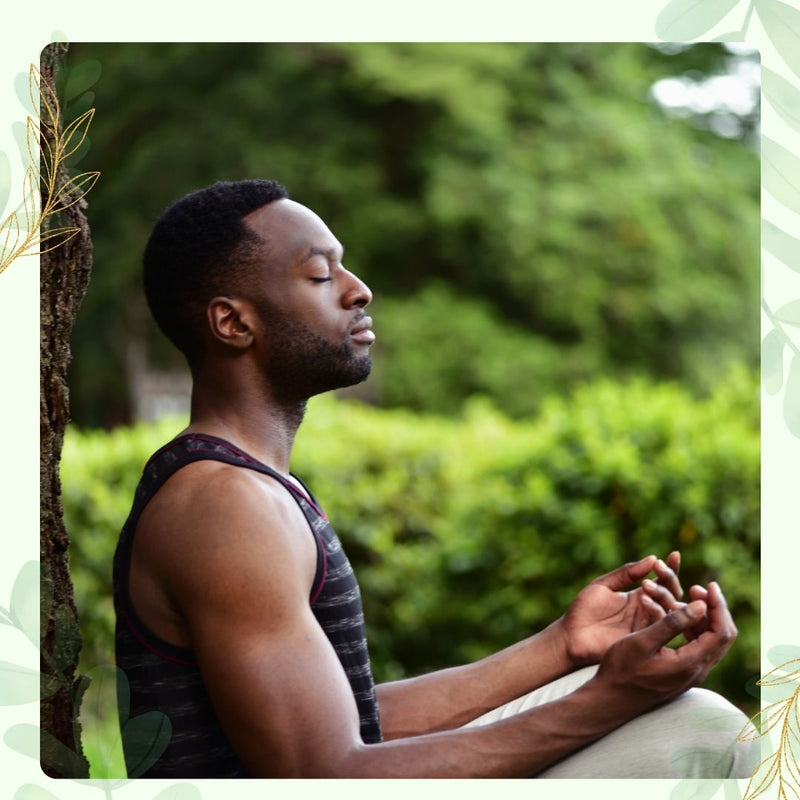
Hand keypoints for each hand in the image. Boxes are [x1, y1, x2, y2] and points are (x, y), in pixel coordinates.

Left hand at [559, 552, 685, 666]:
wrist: (572, 636)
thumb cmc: (584, 610)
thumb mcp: (604, 585)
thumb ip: (627, 573)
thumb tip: (652, 558)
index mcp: (640, 595)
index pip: (662, 581)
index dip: (670, 568)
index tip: (674, 554)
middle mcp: (647, 610)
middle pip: (671, 594)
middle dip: (668, 579)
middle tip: (658, 568)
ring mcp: (647, 625)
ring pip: (670, 609)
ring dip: (663, 594)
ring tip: (645, 584)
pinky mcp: (644, 638)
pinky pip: (659, 625)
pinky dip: (656, 611)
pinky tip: (644, 599)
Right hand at [593, 581, 736, 711]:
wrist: (610, 700)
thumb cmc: (620, 670)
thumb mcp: (642, 642)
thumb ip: (672, 624)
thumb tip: (700, 606)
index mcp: (690, 664)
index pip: (720, 631)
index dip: (718, 605)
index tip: (708, 584)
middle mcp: (697, 671)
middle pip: (723, 636)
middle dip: (714, 608)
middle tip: (697, 587)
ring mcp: (691, 674)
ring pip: (712, 641)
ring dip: (704, 618)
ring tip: (685, 598)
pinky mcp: (683, 673)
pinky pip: (700, 646)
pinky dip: (695, 628)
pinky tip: (677, 616)